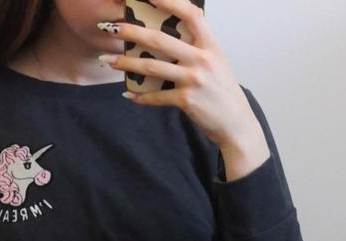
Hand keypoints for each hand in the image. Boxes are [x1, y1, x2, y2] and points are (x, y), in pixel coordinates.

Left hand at [97, 0, 266, 151]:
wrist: (236, 124)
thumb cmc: (224, 93)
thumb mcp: (217, 63)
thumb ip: (198, 49)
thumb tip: (172, 38)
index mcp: (210, 46)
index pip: (191, 15)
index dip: (170, 2)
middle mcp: (202, 59)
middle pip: (160, 40)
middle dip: (132, 32)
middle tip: (111, 28)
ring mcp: (193, 80)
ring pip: (152, 67)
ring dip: (126, 64)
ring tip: (109, 61)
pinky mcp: (186, 100)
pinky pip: (157, 96)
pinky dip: (141, 96)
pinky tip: (130, 95)